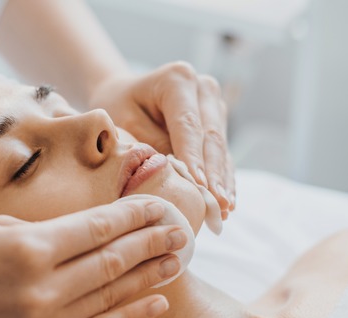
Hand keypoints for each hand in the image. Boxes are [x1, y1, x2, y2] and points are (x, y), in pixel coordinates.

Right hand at [0, 198, 184, 317]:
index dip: (134, 212)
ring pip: (111, 295)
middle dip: (152, 240)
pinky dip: (129, 316)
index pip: (98, 226)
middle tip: (181, 228)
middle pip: (113, 260)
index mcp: (29, 249)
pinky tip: (157, 303)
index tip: (160, 201)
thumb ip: (45, 231)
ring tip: (178, 259)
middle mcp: (43, 289)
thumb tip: (88, 229)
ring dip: (150, 276)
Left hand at [88, 61, 235, 218]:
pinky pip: (222, 154)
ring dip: (223, 181)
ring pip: (221, 148)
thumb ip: (152, 146)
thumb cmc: (120, 108)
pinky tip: (227, 203)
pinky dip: (223, 179)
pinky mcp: (218, 123)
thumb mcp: (125, 124)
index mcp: (178, 79)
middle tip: (217, 204)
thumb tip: (178, 175)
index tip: (200, 186)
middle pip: (211, 137)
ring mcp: (214, 105)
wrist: (126, 95)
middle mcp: (203, 88)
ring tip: (224, 209)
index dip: (195, 158)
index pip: (188, 125)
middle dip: (214, 174)